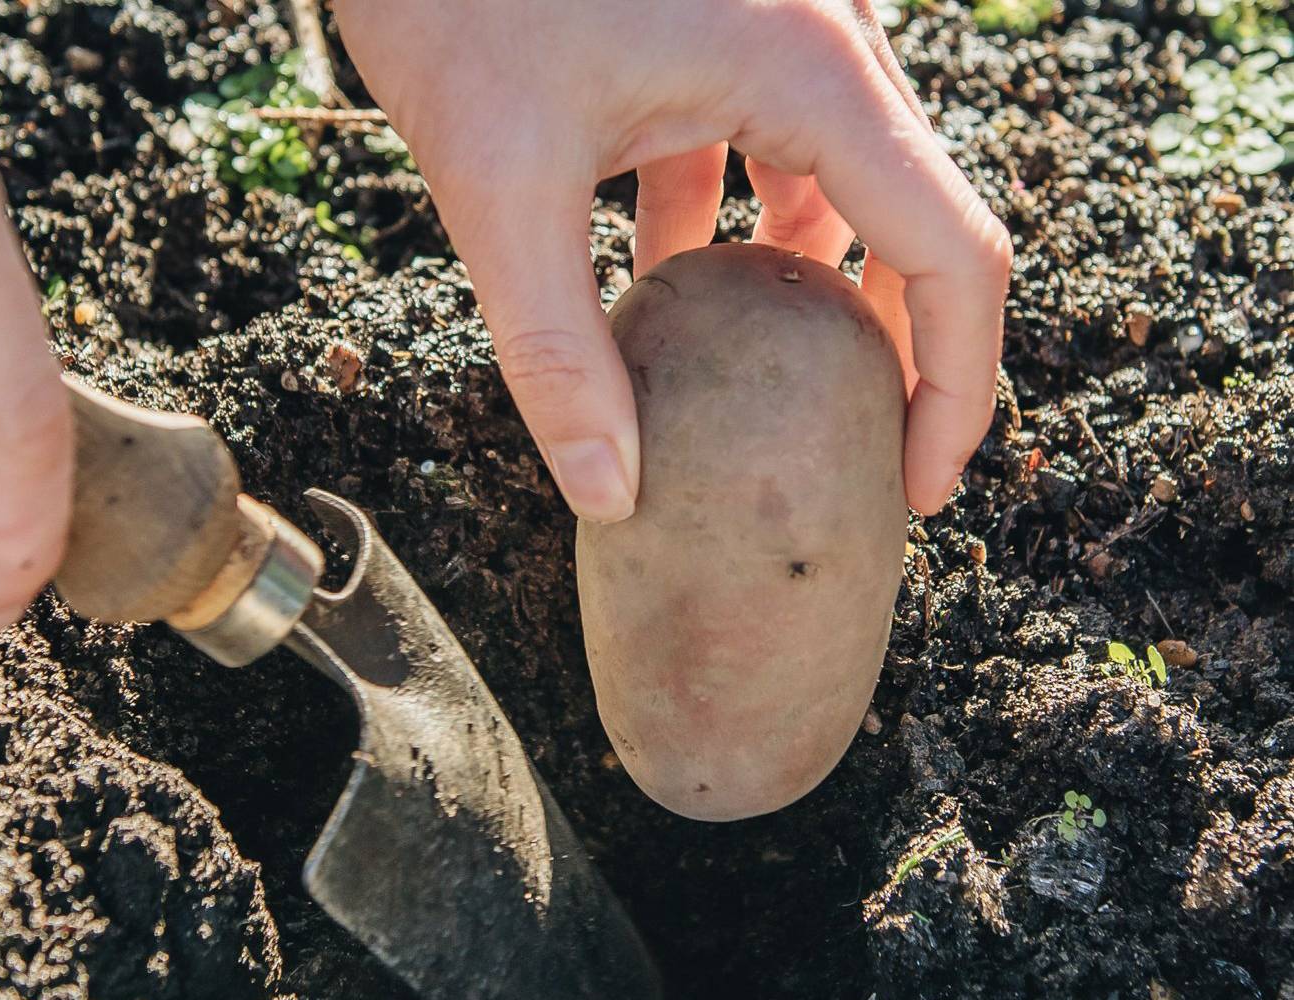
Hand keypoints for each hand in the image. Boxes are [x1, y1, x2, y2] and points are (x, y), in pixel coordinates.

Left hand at [332, 0, 1010, 520]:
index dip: (956, 389)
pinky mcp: (723, 28)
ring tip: (775, 395)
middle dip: (898, 355)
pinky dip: (740, 227)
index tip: (916, 489)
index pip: (954, 254)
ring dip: (815, 293)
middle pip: (919, 224)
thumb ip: (556, 352)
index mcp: (812, 70)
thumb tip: (613, 498)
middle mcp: (825, 41)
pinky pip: (772, 145)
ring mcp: (780, 28)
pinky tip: (670, 282)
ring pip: (846, 187)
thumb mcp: (496, 182)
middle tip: (861, 461)